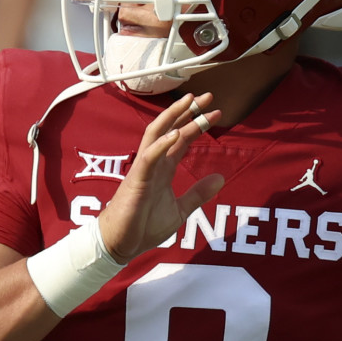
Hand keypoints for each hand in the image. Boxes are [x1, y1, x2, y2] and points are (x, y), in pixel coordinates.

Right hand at [98, 93, 224, 261]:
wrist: (121, 244)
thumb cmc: (143, 226)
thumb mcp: (180, 209)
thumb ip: (198, 193)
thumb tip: (220, 178)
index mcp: (163, 168)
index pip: (181, 139)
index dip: (197, 124)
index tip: (216, 113)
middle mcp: (153, 163)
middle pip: (170, 128)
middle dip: (188, 111)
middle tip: (207, 96)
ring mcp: (143, 169)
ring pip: (156, 134)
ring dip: (173, 116)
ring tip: (189, 101)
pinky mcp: (136, 180)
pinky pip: (149, 157)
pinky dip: (161, 144)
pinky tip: (175, 134)